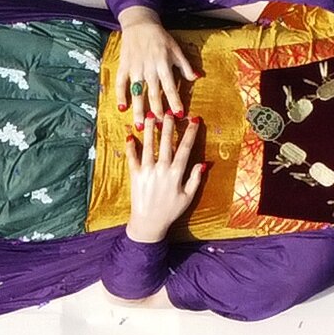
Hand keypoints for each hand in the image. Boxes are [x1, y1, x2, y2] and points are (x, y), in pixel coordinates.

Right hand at [115, 9, 196, 117]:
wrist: (140, 23)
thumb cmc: (160, 38)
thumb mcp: (175, 49)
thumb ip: (184, 65)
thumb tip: (196, 78)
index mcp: (163, 64)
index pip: (170, 86)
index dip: (174, 101)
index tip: (178, 114)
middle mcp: (149, 68)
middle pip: (153, 93)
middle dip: (157, 111)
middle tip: (160, 126)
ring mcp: (135, 68)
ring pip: (137, 92)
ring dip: (139, 109)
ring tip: (140, 125)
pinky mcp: (124, 66)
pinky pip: (121, 83)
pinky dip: (120, 95)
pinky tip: (122, 108)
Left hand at [124, 115, 205, 241]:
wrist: (148, 223)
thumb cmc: (170, 211)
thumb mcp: (188, 197)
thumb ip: (195, 179)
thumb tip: (203, 163)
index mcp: (176, 174)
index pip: (185, 148)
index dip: (190, 133)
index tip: (194, 120)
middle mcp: (161, 169)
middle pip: (166, 142)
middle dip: (168, 125)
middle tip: (170, 111)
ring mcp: (147, 171)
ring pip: (149, 145)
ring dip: (151, 129)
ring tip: (151, 115)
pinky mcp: (134, 175)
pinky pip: (132, 157)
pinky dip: (131, 146)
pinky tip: (131, 136)